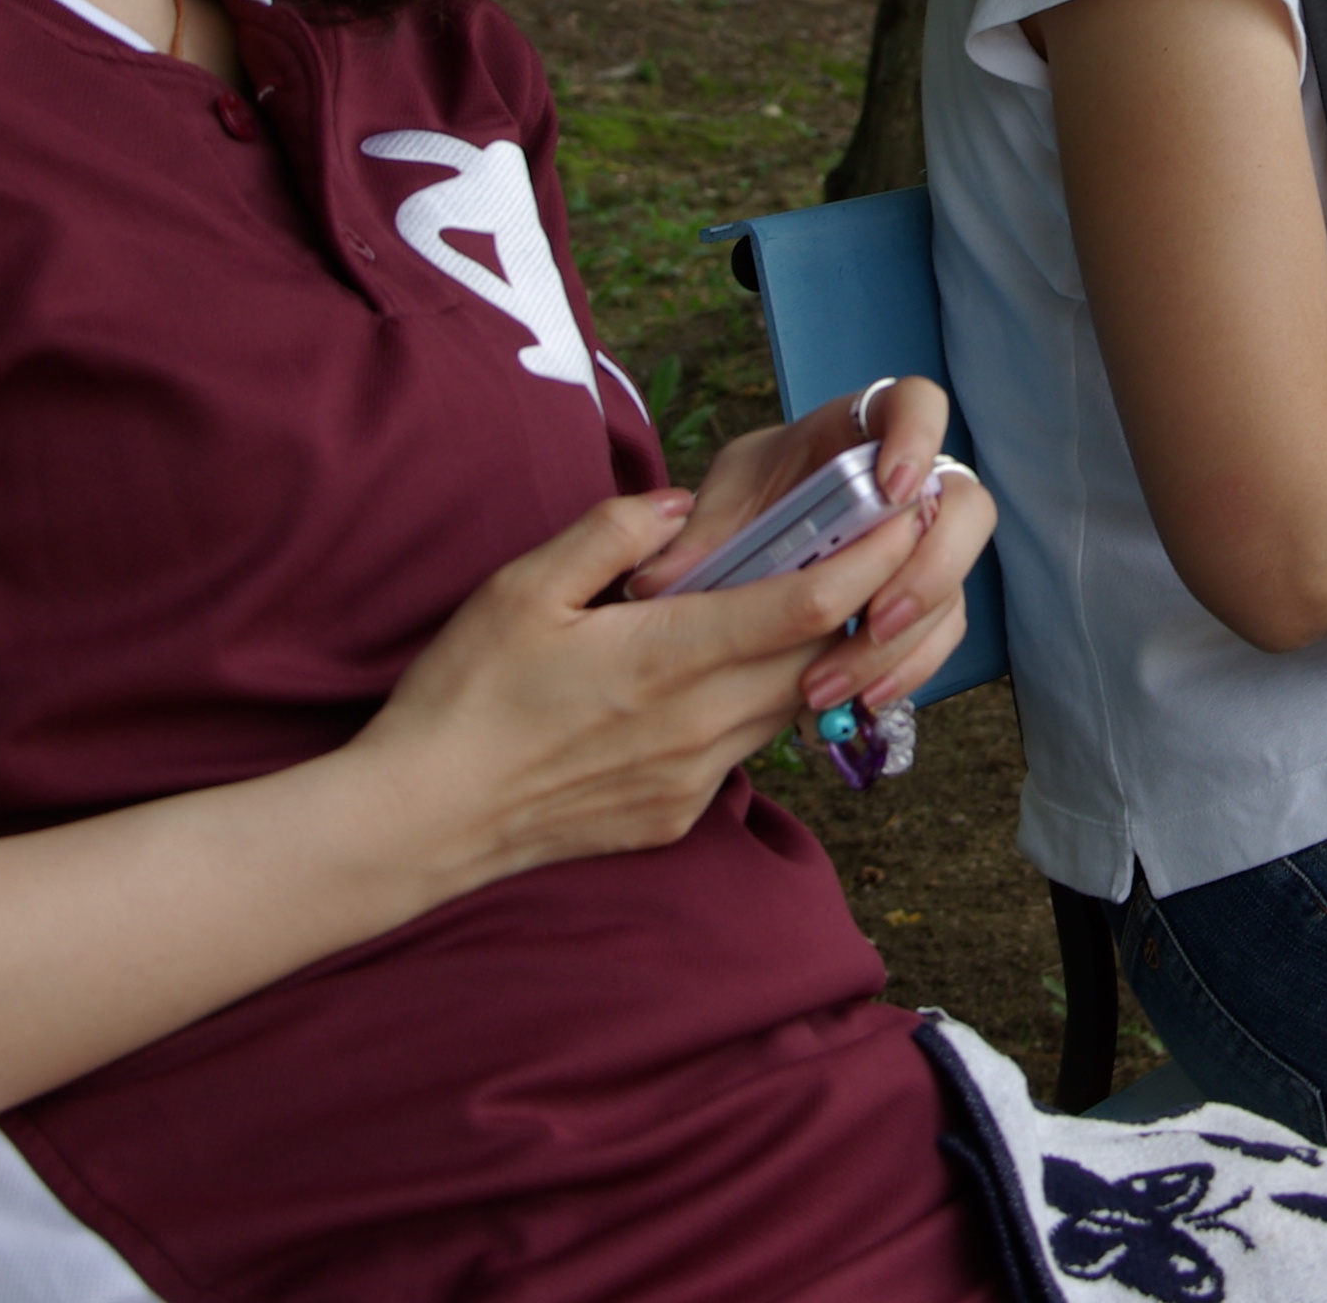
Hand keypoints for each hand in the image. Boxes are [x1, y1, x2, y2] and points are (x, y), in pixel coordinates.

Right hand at [350, 484, 931, 896]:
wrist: (422, 819)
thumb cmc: (464, 694)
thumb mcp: (523, 588)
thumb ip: (613, 534)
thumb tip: (681, 506)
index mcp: (669, 657)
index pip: (807, 604)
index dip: (869, 560)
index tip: (903, 518)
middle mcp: (699, 724)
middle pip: (819, 658)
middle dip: (861, 604)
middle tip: (878, 548)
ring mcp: (692, 778)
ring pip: (787, 706)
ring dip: (810, 658)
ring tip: (812, 603)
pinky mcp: (676, 815)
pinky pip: (741, 751)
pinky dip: (750, 708)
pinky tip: (722, 679)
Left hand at [631, 377, 993, 716]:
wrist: (756, 542)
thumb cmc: (749, 502)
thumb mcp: (723, 501)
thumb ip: (702, 531)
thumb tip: (663, 578)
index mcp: (863, 433)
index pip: (919, 406)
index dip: (919, 440)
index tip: (893, 490)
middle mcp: (912, 484)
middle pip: (966, 506)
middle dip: (931, 567)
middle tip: (879, 614)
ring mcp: (925, 543)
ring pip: (955, 583)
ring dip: (907, 639)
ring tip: (841, 679)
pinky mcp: (924, 597)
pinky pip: (940, 632)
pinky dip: (906, 669)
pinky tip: (861, 698)